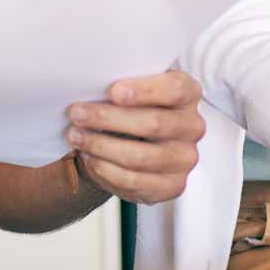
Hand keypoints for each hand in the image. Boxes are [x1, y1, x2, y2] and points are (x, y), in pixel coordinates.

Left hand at [64, 70, 204, 204]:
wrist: (130, 143)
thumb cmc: (130, 108)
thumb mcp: (131, 88)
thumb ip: (123, 83)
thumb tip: (91, 84)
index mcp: (189, 94)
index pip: (176, 89)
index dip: (145, 90)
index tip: (113, 91)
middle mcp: (193, 126)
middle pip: (154, 123)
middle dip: (109, 118)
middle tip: (77, 113)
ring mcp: (185, 158)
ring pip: (141, 156)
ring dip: (102, 146)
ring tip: (76, 136)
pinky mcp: (173, 186)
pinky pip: (135, 181)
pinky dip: (106, 169)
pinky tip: (90, 157)